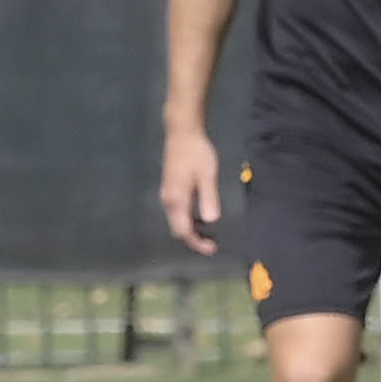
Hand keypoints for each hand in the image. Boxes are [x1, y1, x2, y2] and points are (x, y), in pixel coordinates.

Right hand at [159, 128, 222, 254]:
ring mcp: (167, 194)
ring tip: (209, 232)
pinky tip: (200, 215)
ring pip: (176, 221)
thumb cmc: (197, 153)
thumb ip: (208, 198)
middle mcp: (168, 201)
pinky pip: (176, 212)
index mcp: (177, 200)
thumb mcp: (207, 175)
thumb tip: (211, 221)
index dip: (196, 243)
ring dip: (190, 229)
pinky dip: (188, 219)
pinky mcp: (170, 189)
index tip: (213, 249)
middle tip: (212, 243)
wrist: (182, 133)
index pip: (183, 231)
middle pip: (177, 229)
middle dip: (193, 239)